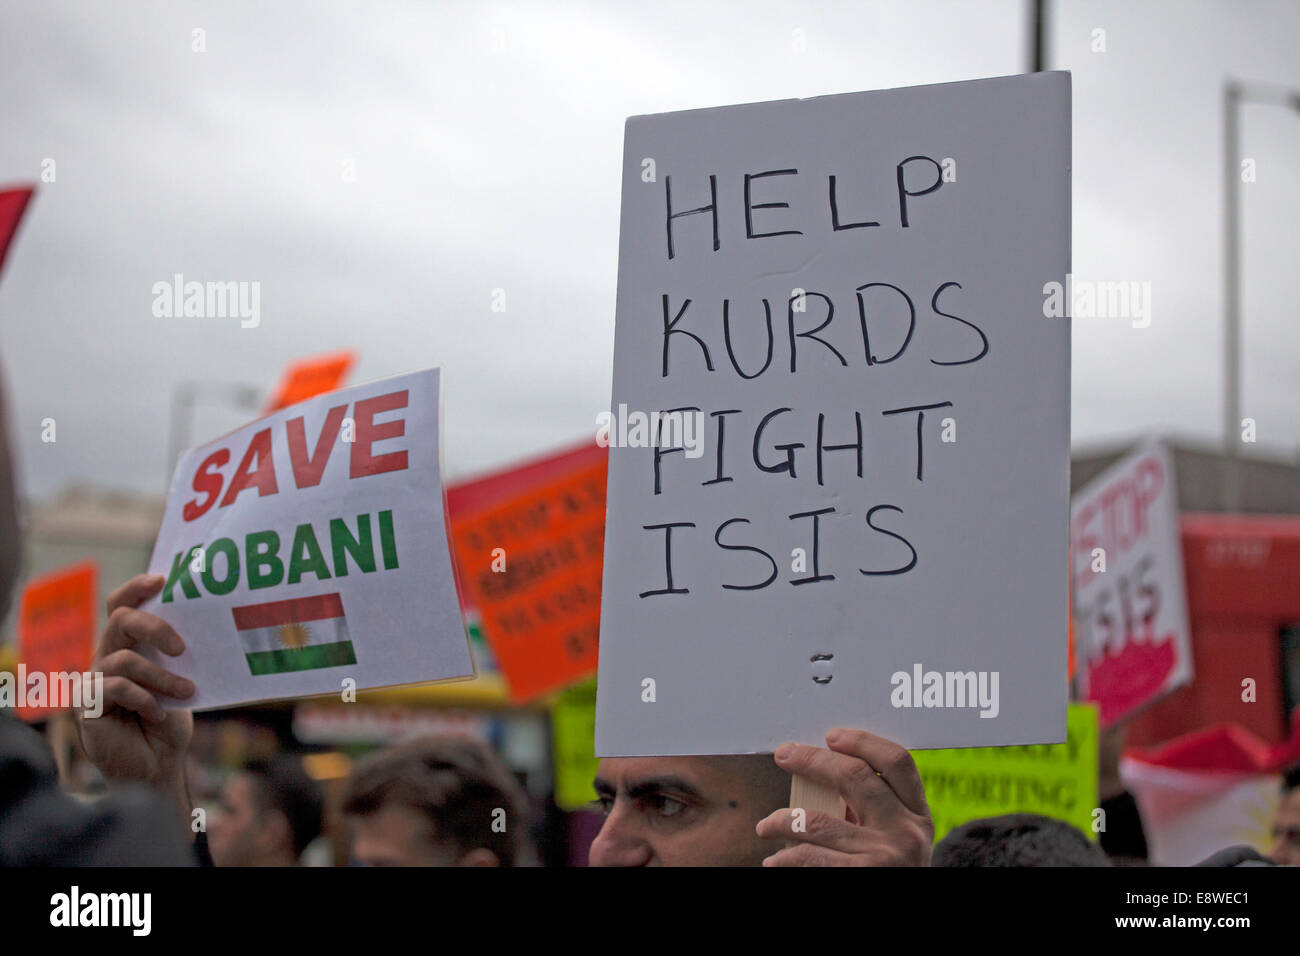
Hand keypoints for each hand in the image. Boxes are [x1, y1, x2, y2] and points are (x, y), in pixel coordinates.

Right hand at [76, 574, 195, 792]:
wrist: (158, 765)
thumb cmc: (169, 721)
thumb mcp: (180, 681)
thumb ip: (180, 656)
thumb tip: (210, 623)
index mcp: (127, 646)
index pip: (121, 605)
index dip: (136, 587)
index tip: (162, 579)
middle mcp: (106, 657)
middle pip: (120, 620)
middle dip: (154, 627)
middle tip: (182, 648)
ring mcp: (94, 680)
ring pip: (126, 659)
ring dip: (161, 676)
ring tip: (186, 692)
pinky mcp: (88, 705)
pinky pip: (116, 687)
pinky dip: (145, 698)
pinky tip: (159, 713)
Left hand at [756, 727, 933, 865]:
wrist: (905, 912)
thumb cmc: (889, 869)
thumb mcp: (896, 837)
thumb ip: (874, 808)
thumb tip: (821, 769)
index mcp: (918, 814)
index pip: (898, 761)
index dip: (863, 741)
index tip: (832, 736)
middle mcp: (906, 832)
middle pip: (854, 776)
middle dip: (811, 759)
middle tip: (784, 754)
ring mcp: (885, 857)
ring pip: (818, 821)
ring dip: (781, 821)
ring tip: (766, 827)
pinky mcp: (862, 878)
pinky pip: (809, 858)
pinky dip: (785, 858)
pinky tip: (775, 861)